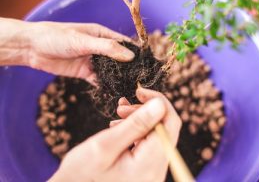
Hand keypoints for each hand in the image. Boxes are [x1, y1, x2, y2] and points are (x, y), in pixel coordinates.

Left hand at [0, 18, 133, 83]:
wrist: (32, 48)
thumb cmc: (57, 37)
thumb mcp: (83, 41)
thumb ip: (107, 48)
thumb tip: (130, 56)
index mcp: (102, 34)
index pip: (124, 44)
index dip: (136, 53)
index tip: (147, 63)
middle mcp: (100, 48)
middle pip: (119, 59)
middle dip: (129, 68)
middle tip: (142, 80)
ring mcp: (93, 61)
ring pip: (111, 71)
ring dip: (119, 78)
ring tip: (131, 88)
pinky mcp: (85, 72)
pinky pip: (99, 80)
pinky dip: (106, 86)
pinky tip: (114, 93)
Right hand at [49, 87, 181, 181]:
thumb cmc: (82, 173)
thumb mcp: (106, 144)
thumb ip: (136, 124)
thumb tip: (160, 104)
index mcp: (150, 165)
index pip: (170, 123)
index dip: (159, 102)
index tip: (139, 91)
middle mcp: (157, 171)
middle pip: (165, 128)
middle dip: (146, 111)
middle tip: (121, 107)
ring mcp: (153, 172)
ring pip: (157, 134)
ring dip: (139, 120)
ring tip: (117, 116)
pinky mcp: (146, 170)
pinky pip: (149, 144)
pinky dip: (137, 131)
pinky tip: (120, 128)